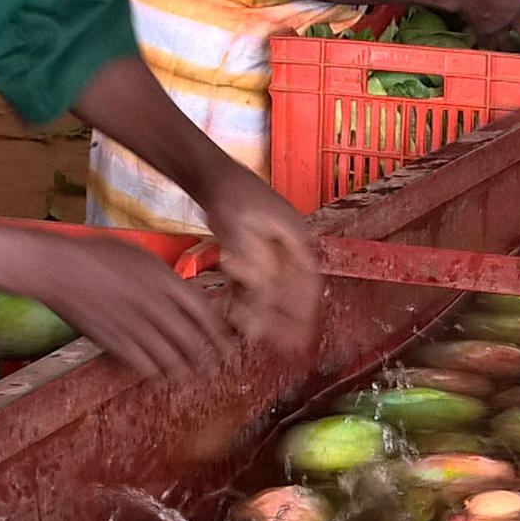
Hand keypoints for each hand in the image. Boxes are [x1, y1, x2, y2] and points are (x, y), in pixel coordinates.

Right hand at [0, 229, 236, 379]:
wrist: (58, 267)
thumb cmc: (97, 254)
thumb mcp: (140, 254)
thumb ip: (165, 275)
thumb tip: (185, 291)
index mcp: (164, 280)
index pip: (203, 312)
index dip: (219, 332)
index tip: (228, 344)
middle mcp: (155, 304)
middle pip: (192, 339)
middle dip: (208, 358)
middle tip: (216, 369)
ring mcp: (134, 325)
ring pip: (169, 357)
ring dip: (184, 371)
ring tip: (192, 379)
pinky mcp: (114, 341)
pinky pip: (142, 365)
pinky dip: (154, 373)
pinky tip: (159, 377)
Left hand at [203, 178, 322, 354]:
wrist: (211, 174)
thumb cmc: (229, 194)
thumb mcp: (239, 226)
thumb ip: (251, 259)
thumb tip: (261, 290)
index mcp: (296, 237)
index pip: (308, 281)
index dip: (305, 310)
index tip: (300, 333)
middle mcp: (289, 245)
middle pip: (295, 289)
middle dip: (291, 318)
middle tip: (288, 346)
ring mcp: (272, 248)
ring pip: (277, 288)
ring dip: (271, 313)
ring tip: (263, 337)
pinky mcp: (255, 250)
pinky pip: (258, 281)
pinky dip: (252, 299)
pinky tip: (241, 317)